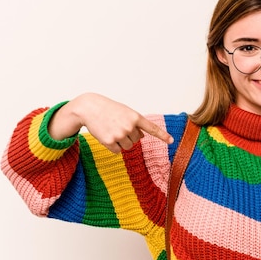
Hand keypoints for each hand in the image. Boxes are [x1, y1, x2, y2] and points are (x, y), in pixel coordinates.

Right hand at [48, 93, 173, 152]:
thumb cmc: (109, 110)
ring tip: (112, 130)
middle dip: (128, 135)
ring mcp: (120, 134)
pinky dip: (113, 146)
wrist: (89, 108)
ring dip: (121, 142)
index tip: (171, 141)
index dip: (162, 135)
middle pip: (136, 140)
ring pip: (128, 147)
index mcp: (135, 117)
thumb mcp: (125, 112)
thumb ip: (135, 123)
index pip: (152, 128)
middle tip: (117, 125)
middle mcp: (129, 126)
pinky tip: (106, 135)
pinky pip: (117, 151)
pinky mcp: (110, 142)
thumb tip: (141, 137)